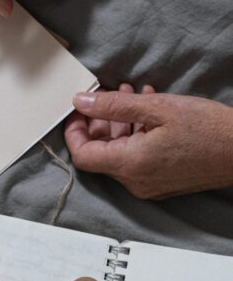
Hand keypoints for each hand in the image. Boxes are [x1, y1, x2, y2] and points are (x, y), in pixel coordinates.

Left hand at [65, 85, 232, 198]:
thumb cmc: (207, 128)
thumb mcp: (156, 108)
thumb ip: (113, 106)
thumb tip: (81, 103)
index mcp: (130, 165)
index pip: (82, 155)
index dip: (74, 131)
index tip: (79, 110)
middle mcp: (136, 181)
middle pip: (101, 154)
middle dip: (100, 121)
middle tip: (108, 95)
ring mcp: (150, 185)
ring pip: (120, 154)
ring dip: (120, 124)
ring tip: (131, 94)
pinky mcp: (163, 183)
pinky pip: (138, 160)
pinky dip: (136, 135)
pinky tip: (147, 109)